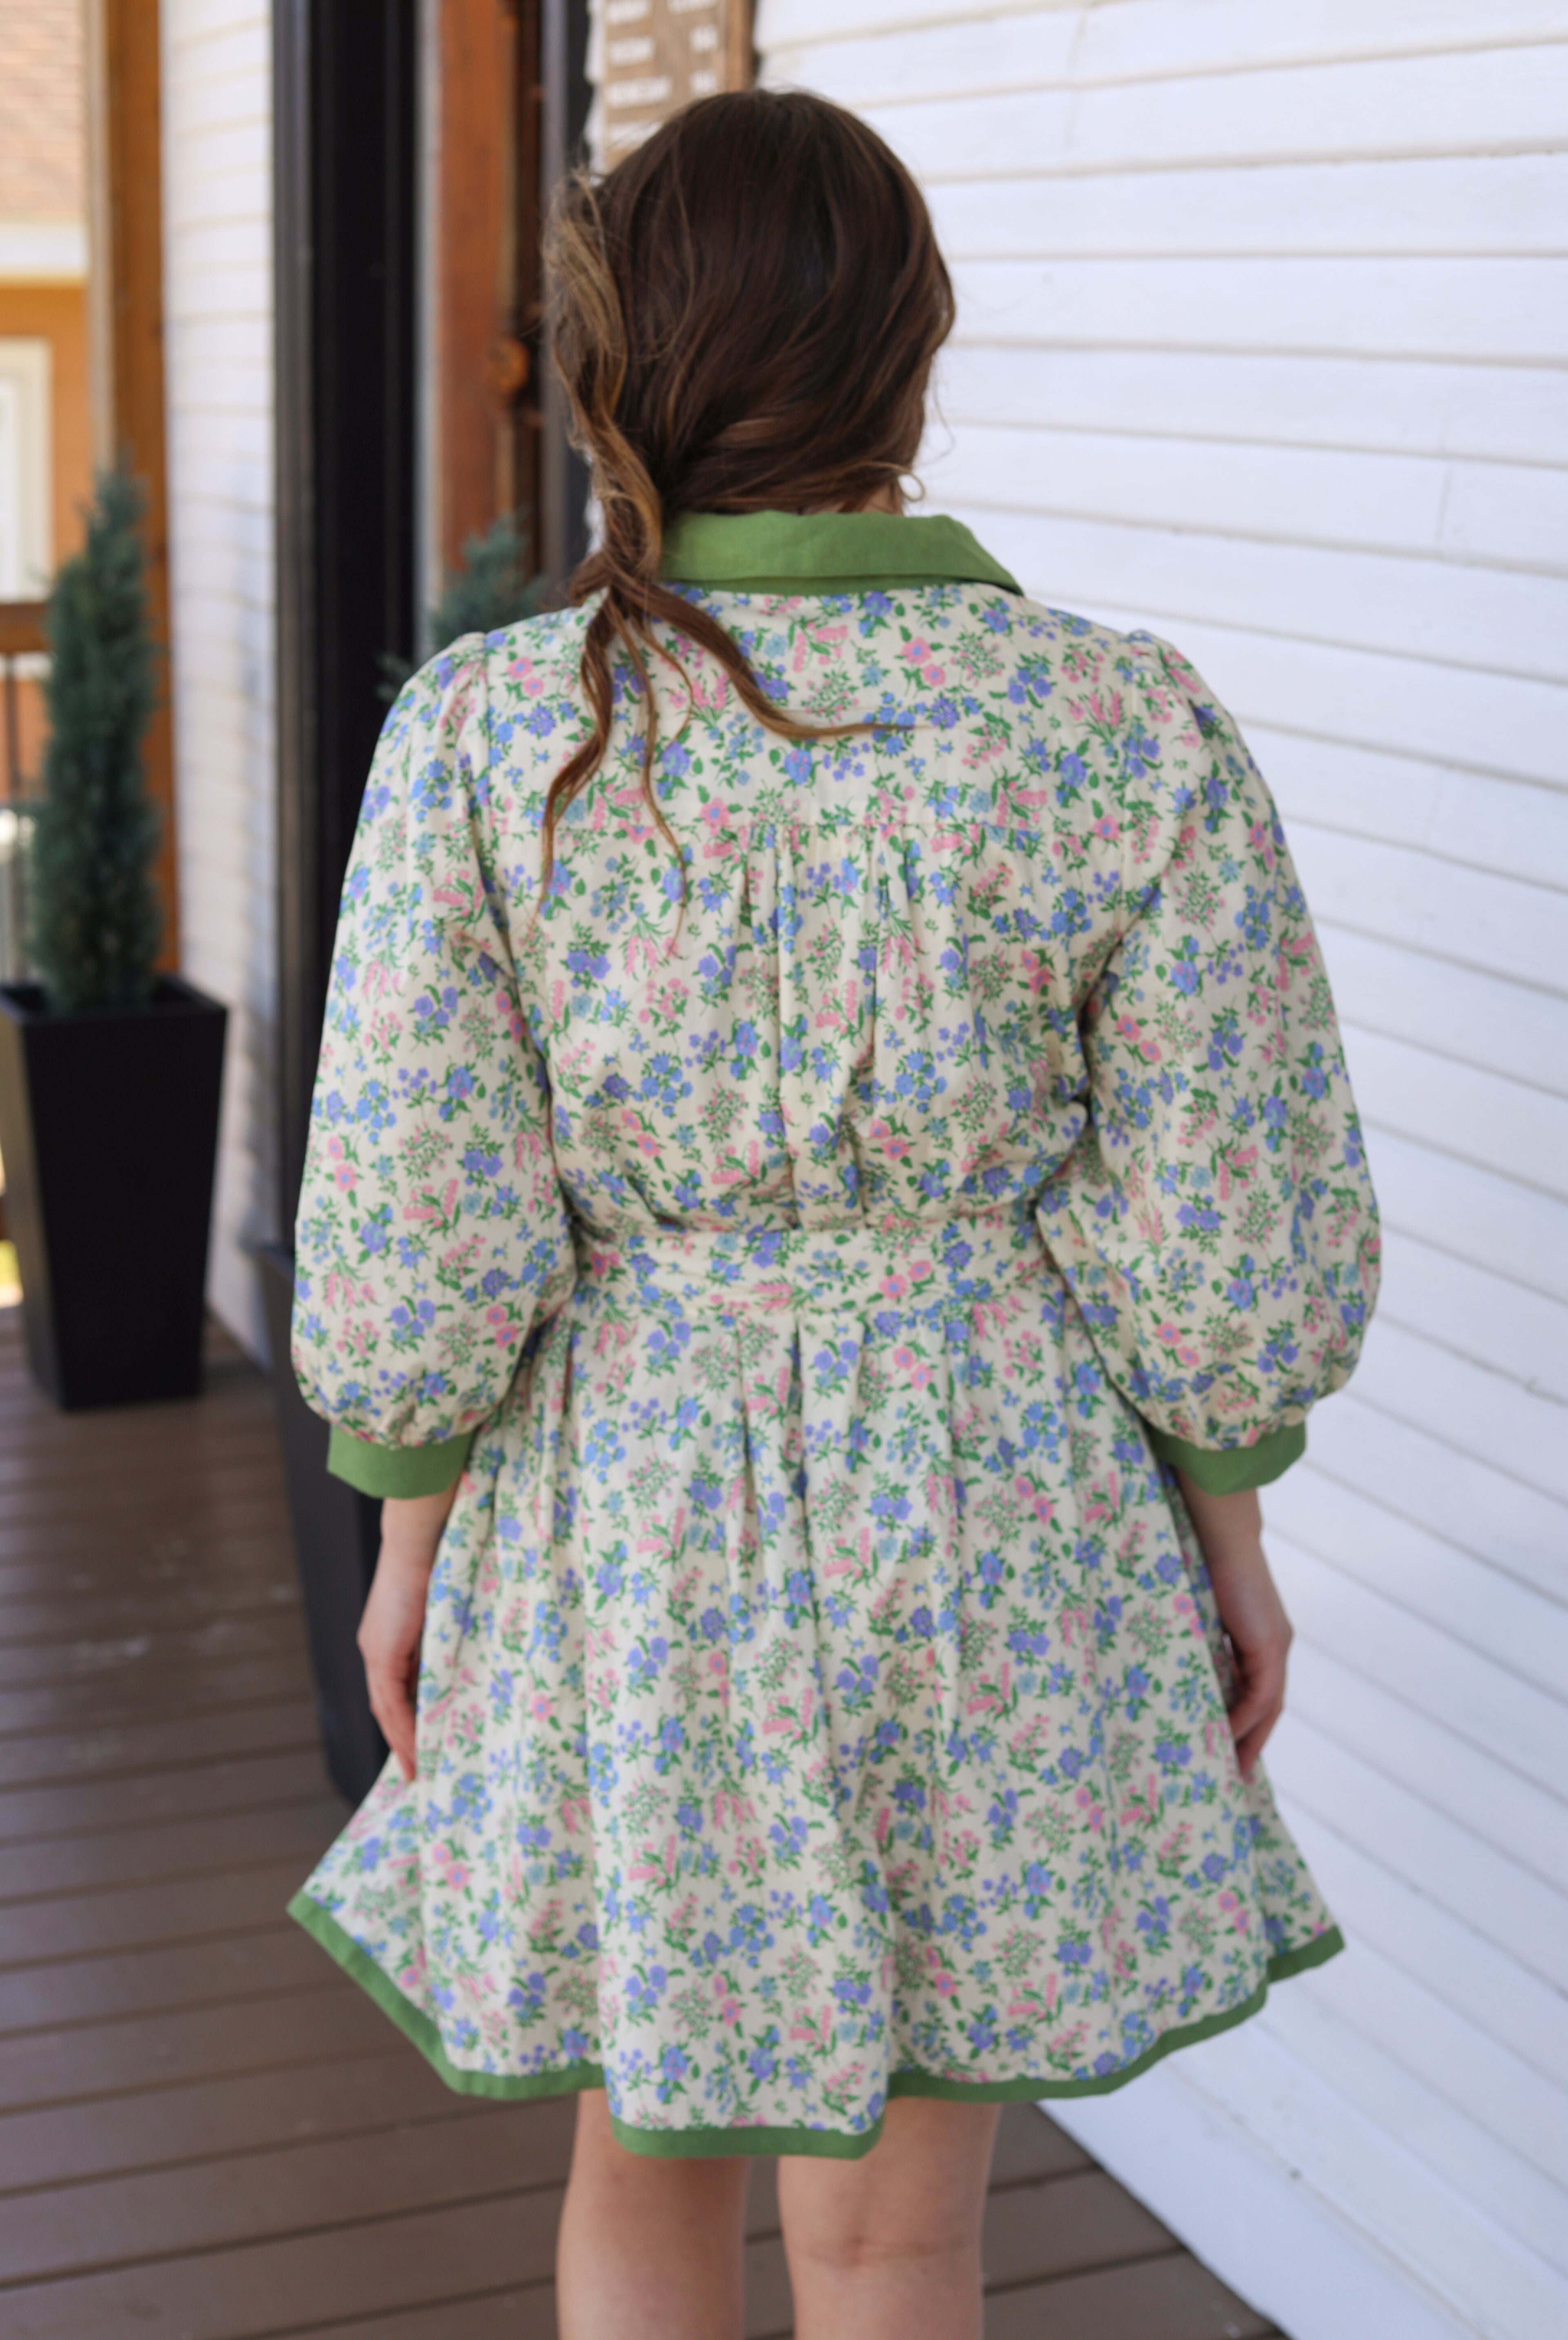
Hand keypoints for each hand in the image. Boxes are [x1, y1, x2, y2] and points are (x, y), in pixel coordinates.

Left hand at [357, 1486, 457, 1782]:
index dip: (408, 1720)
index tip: (424, 1745)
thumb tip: (470, 1654)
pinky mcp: (381, 1652)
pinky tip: (418, 1750)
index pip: (396, 1689)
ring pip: (386, 1710)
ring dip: (404, 1741)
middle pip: (387, 1706)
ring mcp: (376, 1650)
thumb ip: (448, 1634)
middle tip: (422, 1769)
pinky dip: (403, 1729)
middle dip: (404, 1739)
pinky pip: (390, 1703)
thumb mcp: (446, 1607)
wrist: (419, 1535)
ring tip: (422, 1770)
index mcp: (390, 1637)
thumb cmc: (442, 1559)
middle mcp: (377, 1647)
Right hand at [1173, 1478, 1292, 1778]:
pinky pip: (1260, 1697)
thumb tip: (1171, 1660)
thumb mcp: (1198, 1611)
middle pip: (1268, 1706)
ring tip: (1228, 1767)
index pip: (1256, 1689)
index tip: (1225, 1746)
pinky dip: (1244, 1719)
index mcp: (1259, 1636)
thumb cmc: (1200, 1560)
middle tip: (1231, 1772)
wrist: (1222, 1533)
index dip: (1244, 1720)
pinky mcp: (1270, 1647)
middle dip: (1252, 1740)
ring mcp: (1276, 1647)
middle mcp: (1274, 1645)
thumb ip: (1197, 1637)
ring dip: (1250, 1738)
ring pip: (1267, 1706)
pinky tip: (1223, 1737)